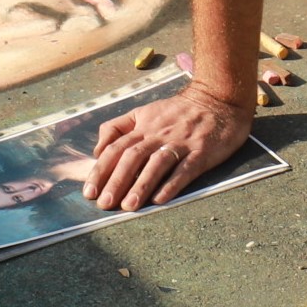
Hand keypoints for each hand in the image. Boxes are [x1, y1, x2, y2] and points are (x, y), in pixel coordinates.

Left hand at [87, 84, 253, 210]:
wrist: (218, 99)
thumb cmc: (178, 111)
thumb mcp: (144, 111)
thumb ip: (119, 127)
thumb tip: (97, 150)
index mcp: (143, 126)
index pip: (116, 147)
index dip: (101, 169)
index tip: (89, 191)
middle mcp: (158, 134)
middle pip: (132, 156)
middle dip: (116, 181)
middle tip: (104, 204)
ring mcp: (180, 143)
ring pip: (157, 163)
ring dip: (141, 185)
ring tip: (129, 206)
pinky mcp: (201, 152)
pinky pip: (185, 169)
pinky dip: (172, 184)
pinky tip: (161, 199)